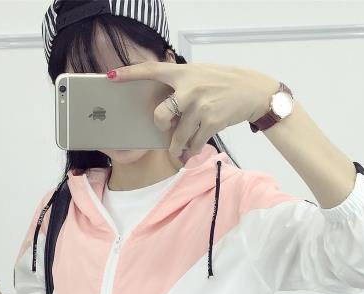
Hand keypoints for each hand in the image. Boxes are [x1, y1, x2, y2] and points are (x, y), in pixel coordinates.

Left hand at [107, 62, 278, 160]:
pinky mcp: (211, 122)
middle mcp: (189, 89)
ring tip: (179, 151)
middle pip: (161, 115)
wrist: (252, 91)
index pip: (151, 70)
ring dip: (177, 147)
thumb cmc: (222, 84)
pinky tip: (192, 153)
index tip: (111, 76)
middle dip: (161, 127)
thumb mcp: (200, 74)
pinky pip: (194, 144)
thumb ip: (180, 84)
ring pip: (178, 136)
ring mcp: (200, 106)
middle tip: (165, 129)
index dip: (129, 73)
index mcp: (183, 74)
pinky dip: (192, 151)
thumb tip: (162, 104)